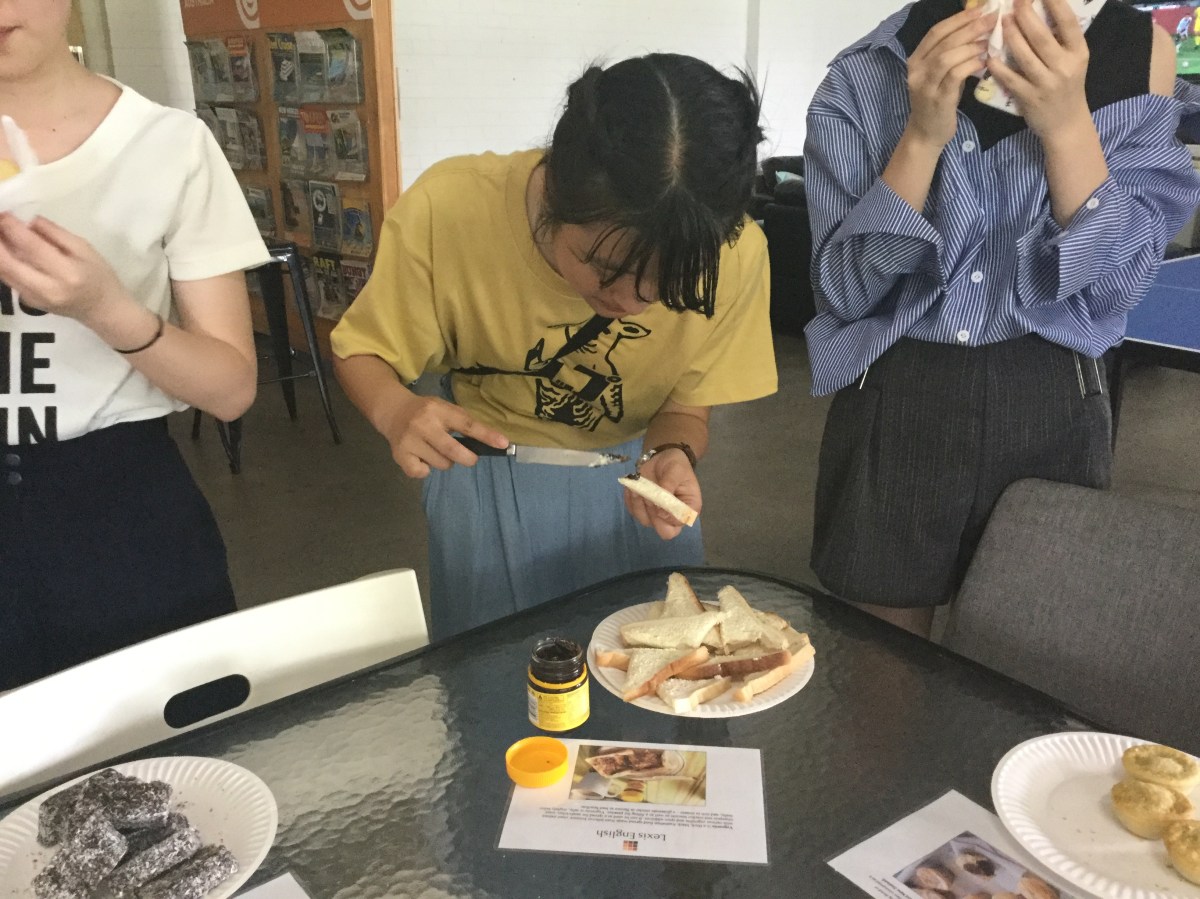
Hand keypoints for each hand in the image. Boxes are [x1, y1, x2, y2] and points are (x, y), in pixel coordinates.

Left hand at [0, 214, 128, 324]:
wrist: (102, 308)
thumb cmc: (99, 275)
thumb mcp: (84, 248)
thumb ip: (55, 233)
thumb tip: (28, 221)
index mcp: (67, 272)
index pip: (31, 246)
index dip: (11, 227)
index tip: (4, 212)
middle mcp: (46, 288)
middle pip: (6, 263)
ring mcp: (34, 298)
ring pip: (2, 272)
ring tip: (0, 234)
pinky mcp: (27, 302)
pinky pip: (7, 278)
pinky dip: (2, 262)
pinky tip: (5, 249)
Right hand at [378, 390, 508, 478]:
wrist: (392, 411)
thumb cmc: (426, 412)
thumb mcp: (444, 408)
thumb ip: (463, 422)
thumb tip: (491, 440)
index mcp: (439, 410)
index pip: (467, 424)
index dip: (486, 435)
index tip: (503, 444)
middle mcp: (423, 424)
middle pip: (453, 451)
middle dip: (467, 458)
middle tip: (469, 458)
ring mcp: (410, 441)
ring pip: (441, 464)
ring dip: (445, 462)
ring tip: (436, 450)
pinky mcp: (400, 455)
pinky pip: (422, 473)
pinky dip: (425, 470)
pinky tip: (421, 458)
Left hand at [623, 448, 701, 540]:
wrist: (663, 457)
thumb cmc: (675, 465)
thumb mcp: (676, 470)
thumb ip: (669, 487)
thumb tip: (660, 508)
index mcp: (689, 508)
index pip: (678, 523)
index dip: (667, 514)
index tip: (660, 498)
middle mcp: (674, 516)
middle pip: (664, 532)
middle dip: (653, 514)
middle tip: (647, 496)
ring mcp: (658, 514)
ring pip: (646, 521)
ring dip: (639, 504)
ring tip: (637, 487)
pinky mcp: (644, 509)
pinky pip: (634, 512)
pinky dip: (631, 500)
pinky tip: (632, 487)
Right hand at [905, 6, 996, 149]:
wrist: (926, 134)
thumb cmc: (938, 101)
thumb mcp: (940, 74)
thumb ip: (952, 54)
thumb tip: (977, 29)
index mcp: (916, 60)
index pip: (937, 32)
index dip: (960, 18)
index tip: (982, 8)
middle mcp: (917, 70)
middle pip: (944, 41)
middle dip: (970, 27)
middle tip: (992, 18)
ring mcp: (926, 86)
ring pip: (947, 56)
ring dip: (971, 45)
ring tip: (989, 41)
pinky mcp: (938, 99)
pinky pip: (955, 75)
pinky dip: (971, 64)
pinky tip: (985, 61)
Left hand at [988, 0, 1090, 139]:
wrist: (1065, 123)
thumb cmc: (1067, 86)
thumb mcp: (1072, 61)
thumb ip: (1060, 41)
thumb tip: (1040, 12)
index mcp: (1078, 53)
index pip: (1068, 23)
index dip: (1055, 4)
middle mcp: (1064, 67)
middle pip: (1041, 37)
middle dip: (1025, 16)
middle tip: (1014, 2)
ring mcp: (1046, 83)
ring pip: (1024, 55)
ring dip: (1010, 36)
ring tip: (1002, 22)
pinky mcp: (1029, 98)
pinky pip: (1010, 77)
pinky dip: (998, 65)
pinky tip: (989, 55)